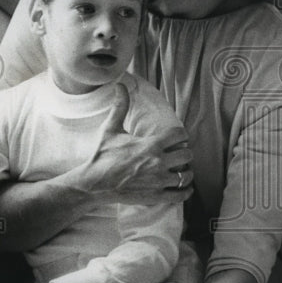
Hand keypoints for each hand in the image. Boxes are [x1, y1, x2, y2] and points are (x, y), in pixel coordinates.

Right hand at [72, 82, 193, 204]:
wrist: (93, 184)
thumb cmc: (101, 156)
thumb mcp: (110, 129)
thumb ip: (120, 107)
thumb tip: (119, 85)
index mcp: (150, 144)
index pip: (180, 135)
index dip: (181, 134)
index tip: (177, 137)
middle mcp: (158, 162)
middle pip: (188, 154)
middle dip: (185, 152)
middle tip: (178, 153)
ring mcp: (158, 181)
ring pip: (187, 175)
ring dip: (186, 171)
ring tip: (180, 169)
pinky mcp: (156, 196)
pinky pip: (181, 195)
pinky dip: (185, 191)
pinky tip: (184, 187)